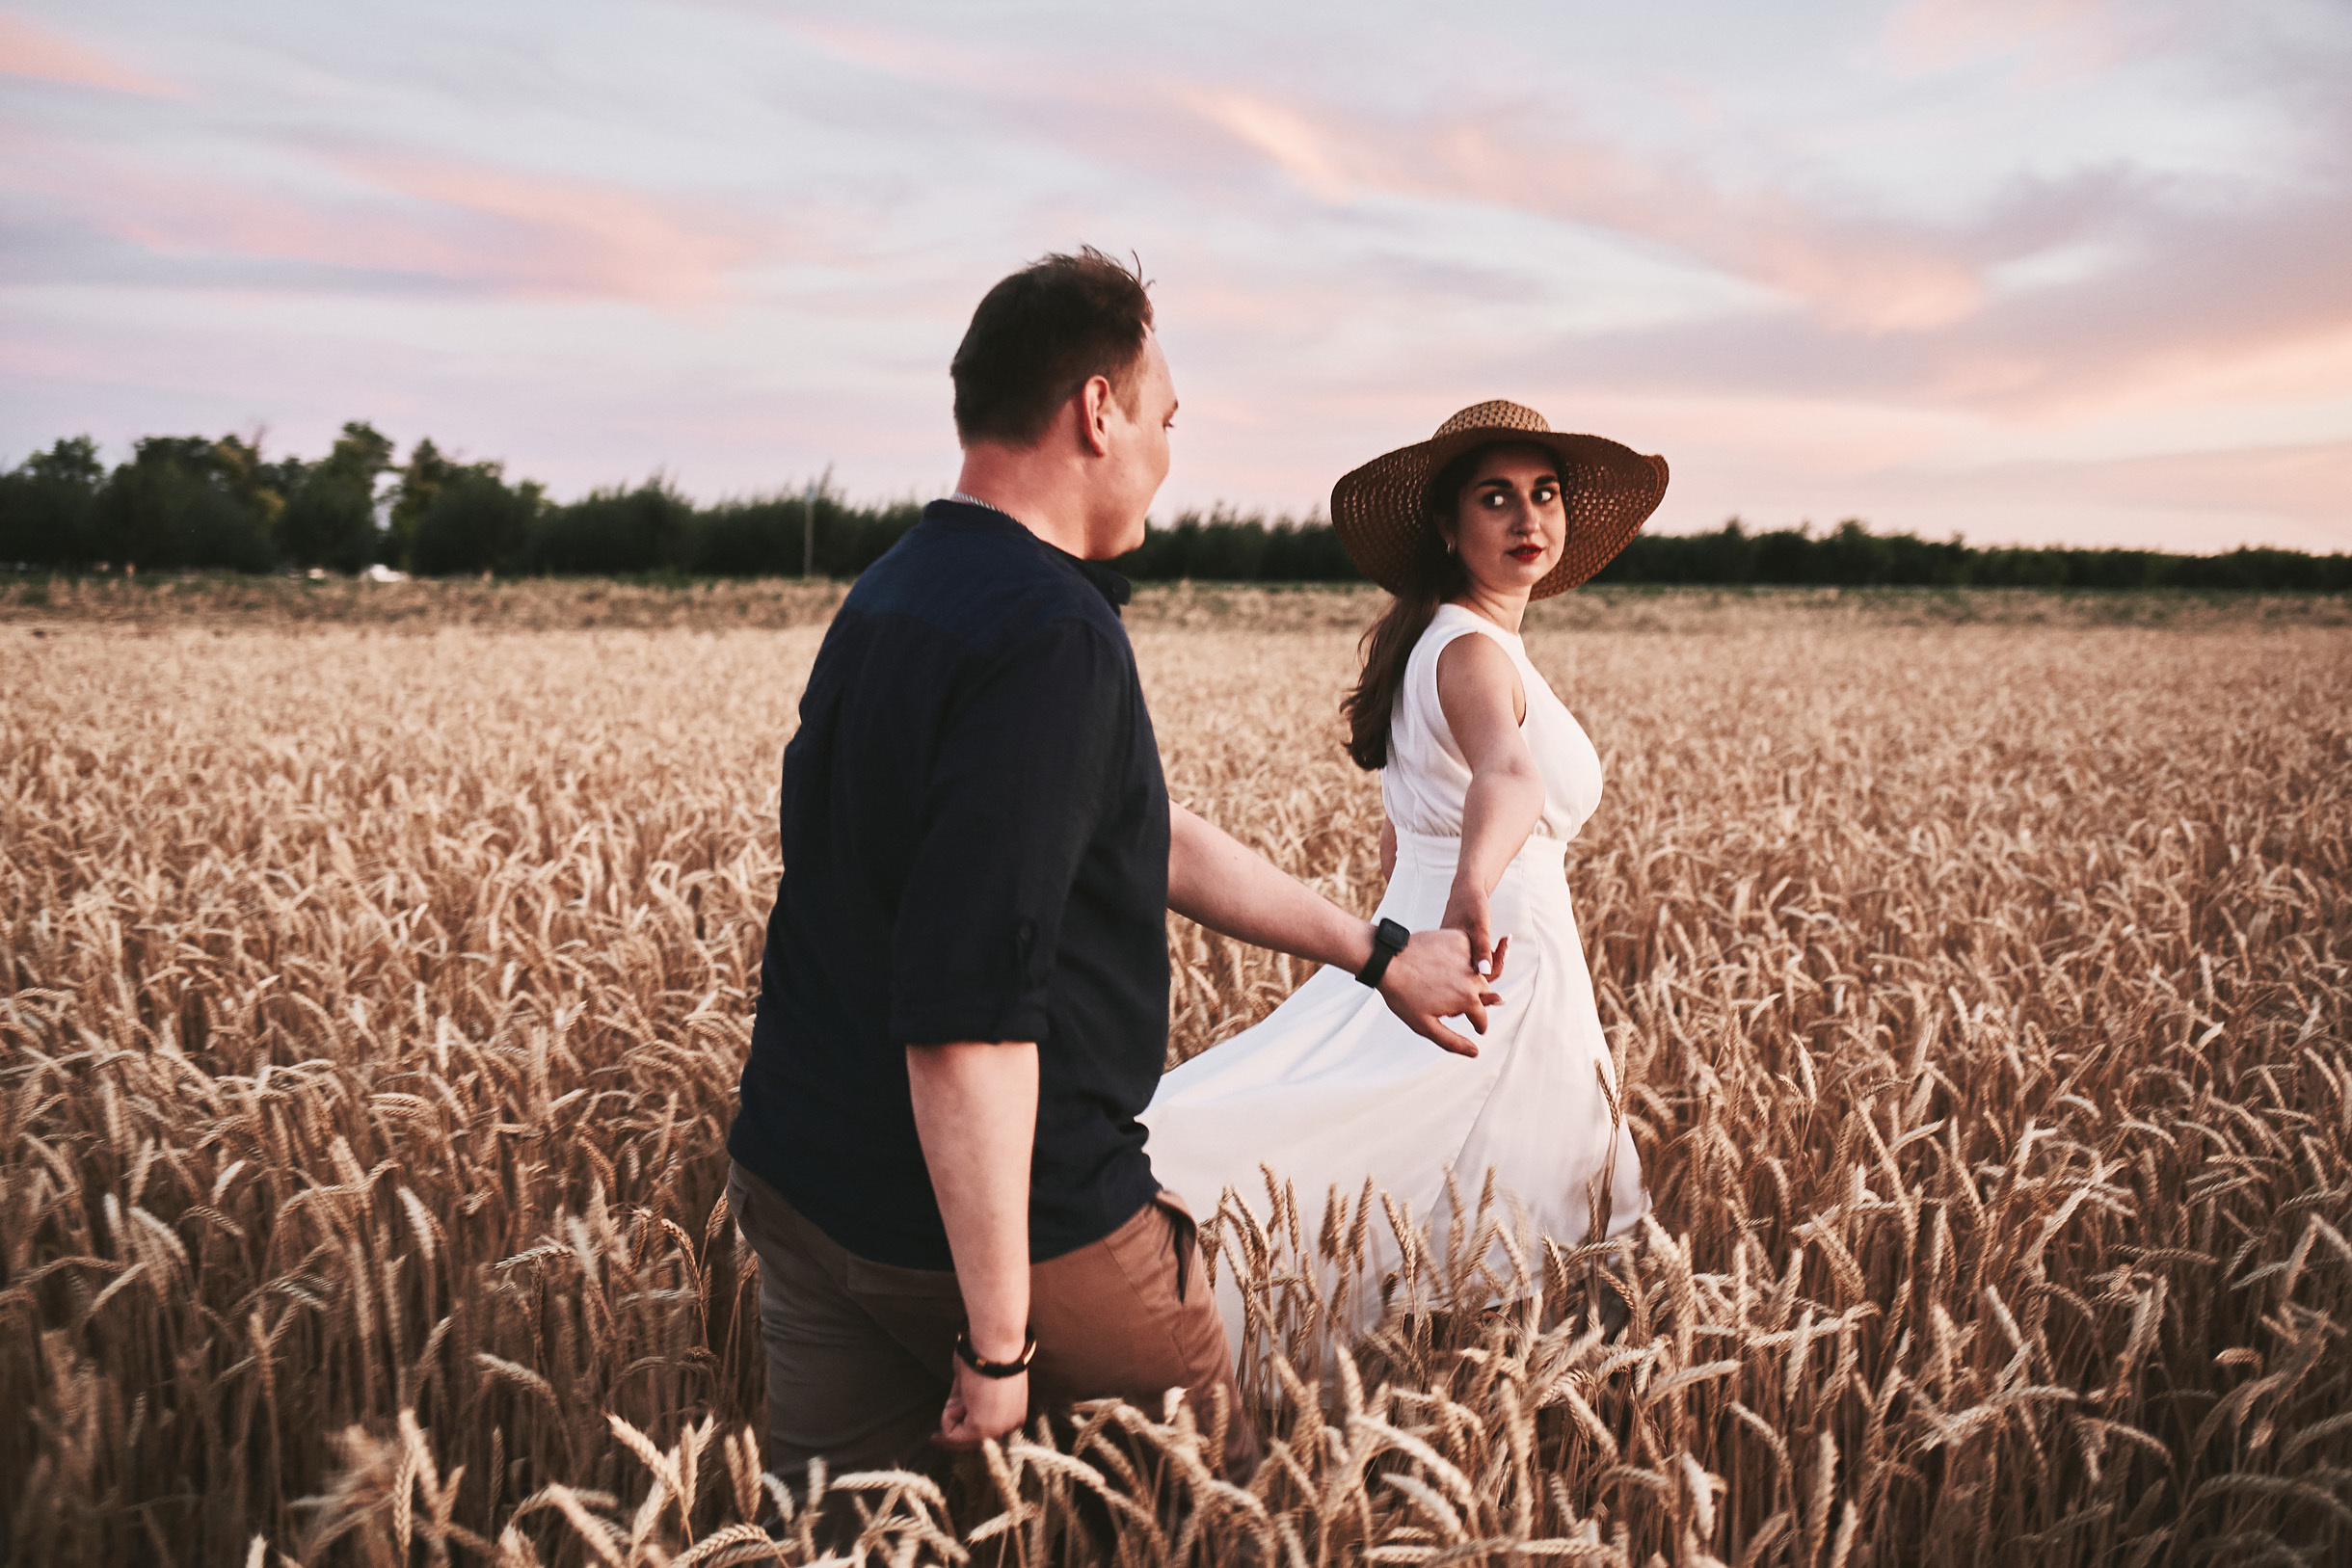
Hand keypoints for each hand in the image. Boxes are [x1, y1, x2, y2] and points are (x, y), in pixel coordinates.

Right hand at [935, 1360, 1028, 1449]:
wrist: (996, 1344)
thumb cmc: (986, 1353)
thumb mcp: (977, 1385)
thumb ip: (970, 1403)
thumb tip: (957, 1412)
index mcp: (1013, 1416)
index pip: (984, 1436)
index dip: (962, 1433)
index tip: (942, 1438)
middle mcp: (1009, 1428)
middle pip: (972, 1442)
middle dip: (954, 1431)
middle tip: (933, 1438)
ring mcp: (997, 1431)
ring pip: (960, 1437)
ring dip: (953, 1415)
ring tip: (964, 1390)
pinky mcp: (982, 1428)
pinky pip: (952, 1432)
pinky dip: (948, 1414)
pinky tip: (962, 1395)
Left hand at [1375, 928, 1502, 1057]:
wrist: (1389, 961)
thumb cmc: (1403, 994)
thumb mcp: (1426, 1025)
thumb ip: (1452, 1041)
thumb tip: (1474, 1052)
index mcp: (1468, 999)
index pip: (1482, 1018)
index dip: (1478, 1025)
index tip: (1477, 1027)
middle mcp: (1473, 976)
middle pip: (1483, 994)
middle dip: (1473, 1000)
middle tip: (1454, 1000)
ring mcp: (1467, 955)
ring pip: (1478, 972)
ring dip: (1469, 978)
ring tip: (1448, 981)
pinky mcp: (1459, 939)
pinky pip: (1469, 952)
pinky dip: (1462, 958)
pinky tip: (1445, 962)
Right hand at [1440, 883, 1510, 983]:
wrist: (1466, 890)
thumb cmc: (1471, 905)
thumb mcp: (1479, 926)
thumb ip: (1481, 949)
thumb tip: (1484, 971)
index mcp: (1448, 954)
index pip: (1472, 977)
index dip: (1493, 967)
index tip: (1505, 944)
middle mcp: (1449, 959)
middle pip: (1475, 976)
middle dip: (1496, 963)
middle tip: (1506, 944)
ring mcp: (1454, 956)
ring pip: (1477, 968)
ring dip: (1494, 958)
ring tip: (1505, 941)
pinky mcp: (1460, 952)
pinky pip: (1476, 961)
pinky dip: (1490, 954)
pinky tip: (1500, 942)